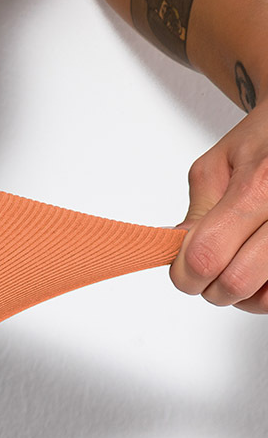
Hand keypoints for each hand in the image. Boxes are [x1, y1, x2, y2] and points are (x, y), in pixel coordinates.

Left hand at [169, 100, 267, 312]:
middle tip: (211, 264)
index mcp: (259, 186)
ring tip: (237, 261)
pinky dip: (262, 290)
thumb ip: (196, 213)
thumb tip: (178, 254)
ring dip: (239, 291)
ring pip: (261, 298)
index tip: (182, 265)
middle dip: (210, 285)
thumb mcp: (217, 165)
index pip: (204, 258)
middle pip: (234, 283)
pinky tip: (257, 266)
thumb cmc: (264, 140)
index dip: (184, 272)